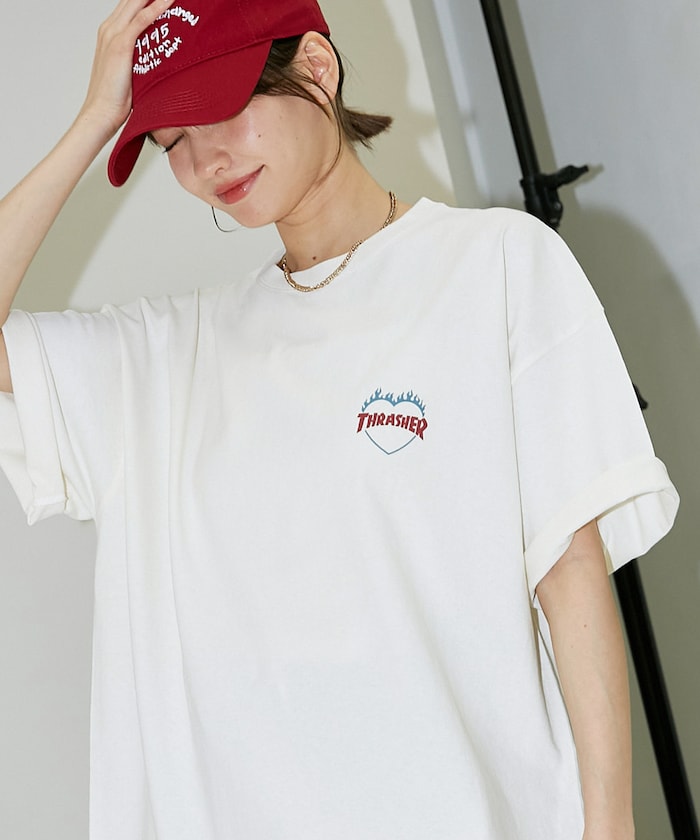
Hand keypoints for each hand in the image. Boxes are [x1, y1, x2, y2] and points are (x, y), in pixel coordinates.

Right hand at [79, 0, 175, 136]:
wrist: (101, 112)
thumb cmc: (116, 98)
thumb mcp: (130, 71)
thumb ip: (140, 58)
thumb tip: (160, 60)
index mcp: (110, 32)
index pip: (130, 6)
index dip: (147, 0)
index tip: (167, 0)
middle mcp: (110, 28)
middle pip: (133, 0)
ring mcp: (114, 35)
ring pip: (137, 3)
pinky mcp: (121, 45)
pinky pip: (141, 20)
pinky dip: (156, 8)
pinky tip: (169, 2)